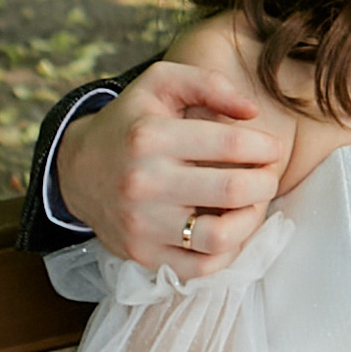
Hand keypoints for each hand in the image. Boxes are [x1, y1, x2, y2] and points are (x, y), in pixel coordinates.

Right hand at [57, 57, 295, 272]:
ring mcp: (142, 224)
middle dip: (266, 182)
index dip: (265, 147)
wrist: (77, 170)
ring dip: (252, 221)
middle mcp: (144, 182)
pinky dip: (227, 253)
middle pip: (233, 190)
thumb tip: (252, 112)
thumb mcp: (160, 84)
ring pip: (220, 236)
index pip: (232, 145)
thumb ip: (208, 84)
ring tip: (253, 205)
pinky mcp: (142, 254)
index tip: (273, 148)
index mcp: (151, 137)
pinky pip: (200, 268)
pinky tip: (231, 230)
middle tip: (268, 176)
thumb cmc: (131, 123)